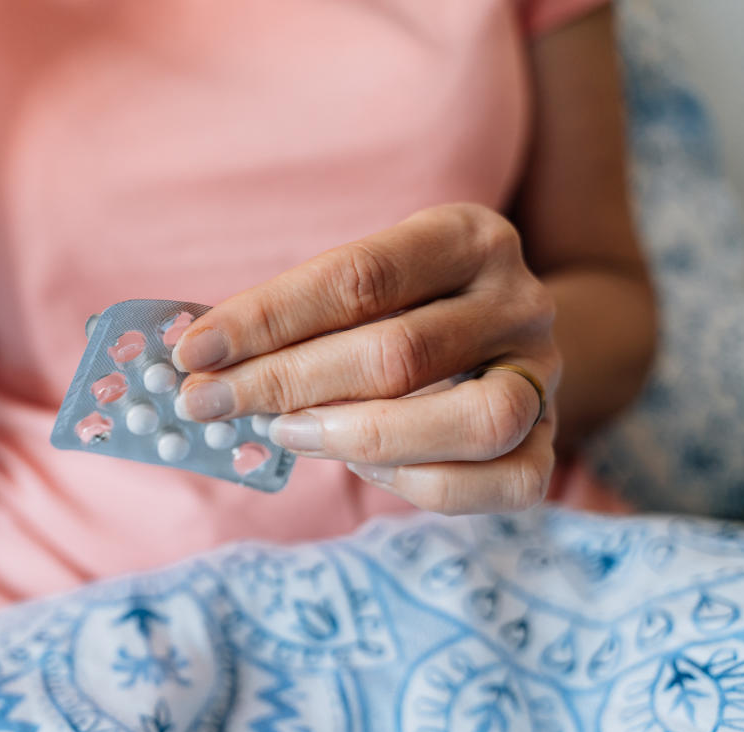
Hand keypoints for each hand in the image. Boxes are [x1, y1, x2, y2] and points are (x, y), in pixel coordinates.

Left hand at [172, 203, 560, 514]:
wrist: (503, 341)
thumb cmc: (404, 310)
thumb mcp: (361, 288)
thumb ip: (295, 316)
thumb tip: (199, 359)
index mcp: (467, 236)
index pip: (358, 277)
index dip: (268, 318)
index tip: (194, 349)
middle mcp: (518, 299)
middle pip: (398, 352)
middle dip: (284, 383)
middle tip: (209, 403)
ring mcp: (543, 374)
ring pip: (468, 420)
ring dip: (357, 436)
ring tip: (285, 433)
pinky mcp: (549, 443)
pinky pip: (494, 481)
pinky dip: (415, 481)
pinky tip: (359, 465)